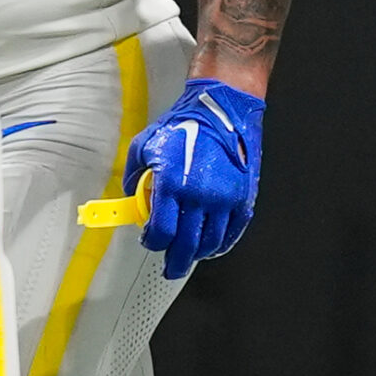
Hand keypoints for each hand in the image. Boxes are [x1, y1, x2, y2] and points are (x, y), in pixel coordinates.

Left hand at [124, 78, 264, 279]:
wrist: (223, 108)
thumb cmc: (186, 123)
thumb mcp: (146, 144)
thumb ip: (136, 174)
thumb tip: (133, 196)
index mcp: (173, 183)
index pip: (160, 232)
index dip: (152, 242)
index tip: (150, 241)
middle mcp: (199, 195)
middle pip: (185, 245)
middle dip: (174, 261)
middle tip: (170, 267)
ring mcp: (224, 198)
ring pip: (210, 243)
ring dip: (198, 254)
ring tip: (191, 255)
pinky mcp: (243, 196)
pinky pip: (233, 231)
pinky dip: (222, 243)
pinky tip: (213, 245)